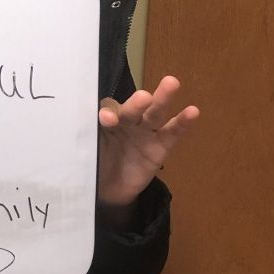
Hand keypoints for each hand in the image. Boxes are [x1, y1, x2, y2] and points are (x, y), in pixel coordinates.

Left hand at [97, 75, 199, 208]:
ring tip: (171, 83)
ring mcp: (145, 132)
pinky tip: (193, 112)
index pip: (107, 110)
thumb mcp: (88, 152)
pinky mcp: (160, 146)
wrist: (109, 190)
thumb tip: (80, 127)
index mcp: (106, 119)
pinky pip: (172, 133)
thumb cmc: (95, 163)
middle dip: (137, 102)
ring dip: (162, 98)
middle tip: (143, 97)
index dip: (108, 113)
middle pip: (133, 108)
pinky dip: (183, 122)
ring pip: (154, 113)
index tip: (107, 120)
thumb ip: (88, 139)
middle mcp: (126, 121)